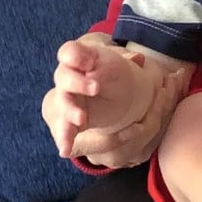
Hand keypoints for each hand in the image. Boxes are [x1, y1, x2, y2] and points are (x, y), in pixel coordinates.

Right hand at [44, 37, 151, 158]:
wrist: (105, 93)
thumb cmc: (110, 73)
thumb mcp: (117, 64)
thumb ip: (125, 59)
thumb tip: (139, 59)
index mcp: (78, 60)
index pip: (68, 52)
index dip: (76, 56)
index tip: (90, 62)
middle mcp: (67, 79)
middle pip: (64, 77)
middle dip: (78, 82)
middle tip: (95, 87)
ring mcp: (65, 100)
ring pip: (62, 104)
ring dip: (71, 110)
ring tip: (81, 118)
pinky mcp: (67, 121)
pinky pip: (64, 130)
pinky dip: (65, 139)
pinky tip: (65, 149)